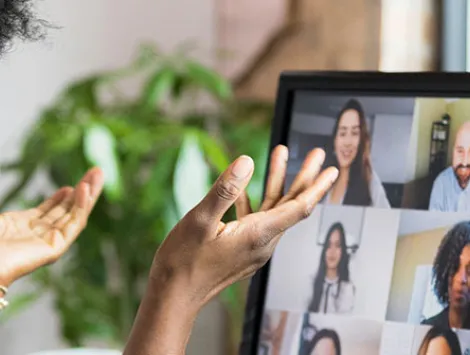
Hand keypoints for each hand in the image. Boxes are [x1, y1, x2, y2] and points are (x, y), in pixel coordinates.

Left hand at [0, 168, 103, 286]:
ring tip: (98, 174)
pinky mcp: (56, 249)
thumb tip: (32, 203)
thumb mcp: (2, 218)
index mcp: (24, 227)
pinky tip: (85, 190)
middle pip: (67, 210)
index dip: (62, 196)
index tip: (71, 185)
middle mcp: (39, 235)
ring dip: (88, 193)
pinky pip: (74, 224)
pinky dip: (82, 206)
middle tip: (96, 172)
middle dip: (83, 191)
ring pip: (76, 214)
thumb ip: (15, 211)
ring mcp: (48, 242)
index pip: (51, 210)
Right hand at [123, 145, 337, 354]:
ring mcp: (253, 247)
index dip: (317, 186)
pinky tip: (246, 187)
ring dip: (279, 182)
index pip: (299, 207)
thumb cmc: (184, 261)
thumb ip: (225, 190)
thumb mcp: (200, 220)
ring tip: (281, 154)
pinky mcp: (242, 249)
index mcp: (258, 235)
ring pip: (274, 210)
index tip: (332, 169)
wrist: (174, 295)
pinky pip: (257, 219)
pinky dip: (256, 199)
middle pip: (292, 206)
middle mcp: (262, 243)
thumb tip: (246, 161)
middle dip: (305, 177)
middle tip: (318, 155)